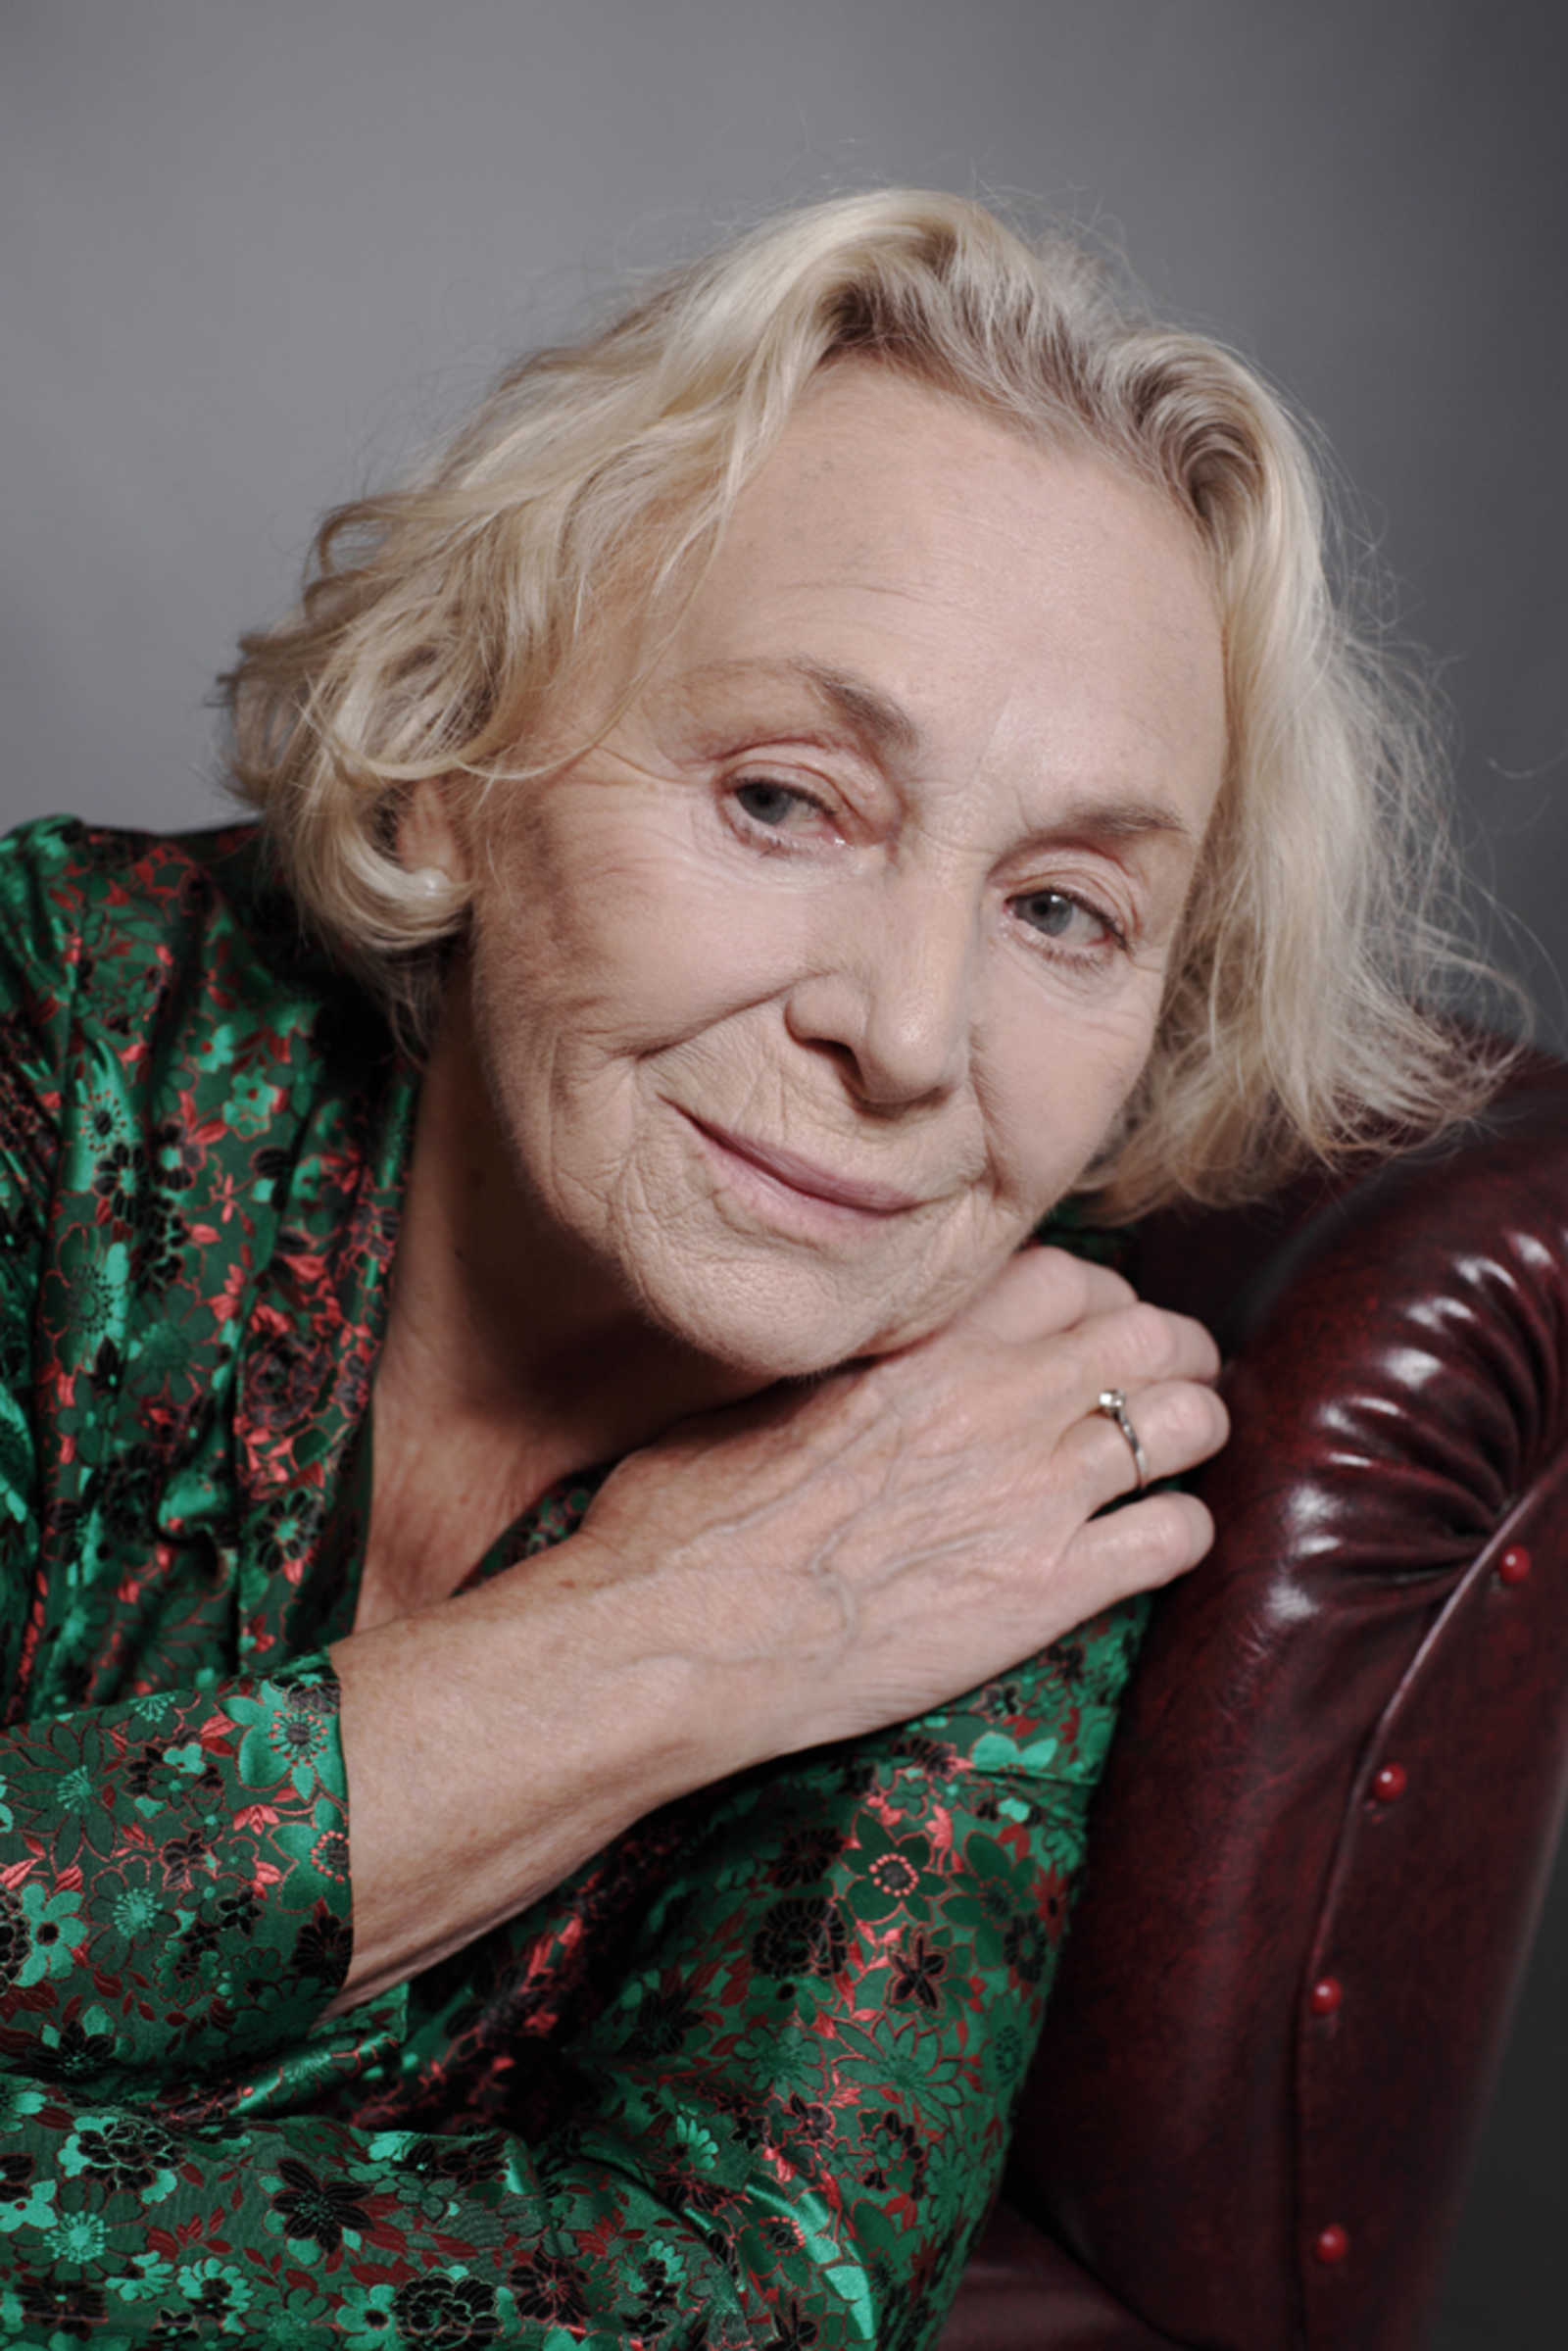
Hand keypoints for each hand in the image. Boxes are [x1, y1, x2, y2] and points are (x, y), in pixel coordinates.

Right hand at [575, 1246, 1226, 1761]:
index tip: (1083, 1329)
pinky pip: (1177, 1537)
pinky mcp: (1046, 1592)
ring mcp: (1030, 1493)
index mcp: (921, 1343)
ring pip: (1188, 1422)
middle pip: (1151, 1332)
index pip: (1064, 1275)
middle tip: (1160, 1384)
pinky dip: (1181, 1533)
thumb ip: (840, 1360)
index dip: (1091, 1299)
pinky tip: (1146, 1545)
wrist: (679, 1635)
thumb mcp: (754, 1394)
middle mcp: (993, 1400)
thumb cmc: (684, 1520)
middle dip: (1171, 1353)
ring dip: (1191, 1431)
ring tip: (1170, 1456)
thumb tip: (853, 1352)